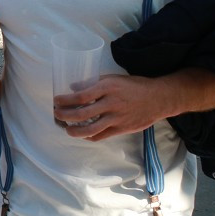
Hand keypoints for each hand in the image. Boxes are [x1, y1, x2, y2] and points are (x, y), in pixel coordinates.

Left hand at [53, 74, 172, 141]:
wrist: (158, 98)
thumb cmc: (134, 86)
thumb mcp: (113, 79)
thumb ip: (93, 83)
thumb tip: (73, 87)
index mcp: (108, 88)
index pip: (81, 96)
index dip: (66, 100)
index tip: (56, 101)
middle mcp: (111, 104)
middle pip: (82, 114)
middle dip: (65, 116)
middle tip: (57, 114)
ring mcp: (117, 118)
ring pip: (91, 129)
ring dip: (75, 131)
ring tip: (67, 129)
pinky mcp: (122, 129)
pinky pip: (101, 136)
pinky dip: (89, 136)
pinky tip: (83, 134)